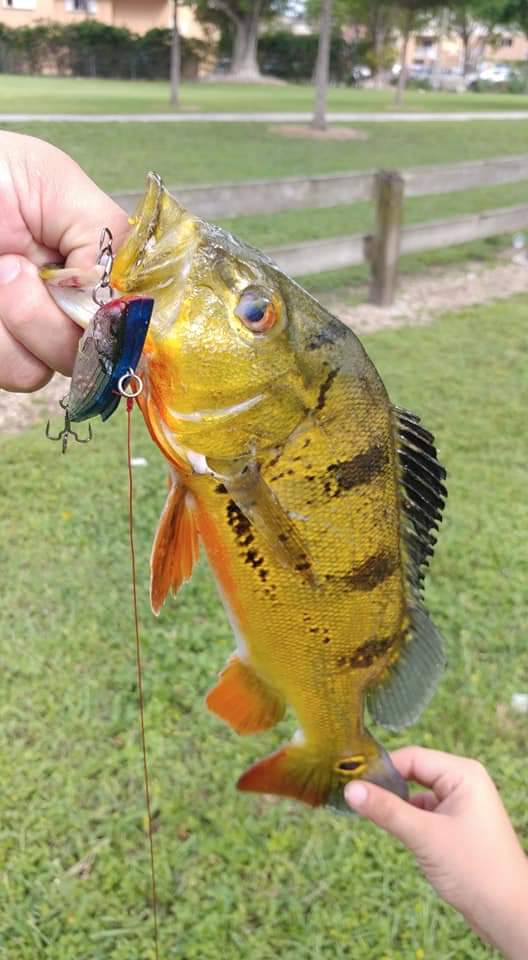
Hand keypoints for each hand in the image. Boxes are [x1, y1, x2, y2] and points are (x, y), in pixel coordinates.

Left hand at [0, 131, 128, 391]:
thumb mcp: (53, 181)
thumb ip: (102, 232)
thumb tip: (116, 294)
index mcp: (93, 265)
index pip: (136, 313)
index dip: (123, 315)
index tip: (90, 294)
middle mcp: (70, 307)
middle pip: (101, 351)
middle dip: (55, 313)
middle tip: (14, 268)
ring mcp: (32, 335)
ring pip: (55, 367)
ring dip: (21, 321)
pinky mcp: (1, 353)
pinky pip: (18, 374)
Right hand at [345, 746, 527, 959]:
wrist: (507, 914)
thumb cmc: (475, 870)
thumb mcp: (424, 836)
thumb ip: (386, 810)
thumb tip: (350, 789)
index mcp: (463, 774)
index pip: (413, 757)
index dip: (383, 768)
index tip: (352, 781)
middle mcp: (464, 782)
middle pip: (414, 773)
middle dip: (389, 787)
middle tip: (356, 798)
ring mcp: (461, 804)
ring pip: (417, 794)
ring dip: (398, 805)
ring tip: (372, 816)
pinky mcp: (457, 825)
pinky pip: (425, 812)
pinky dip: (409, 820)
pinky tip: (396, 832)